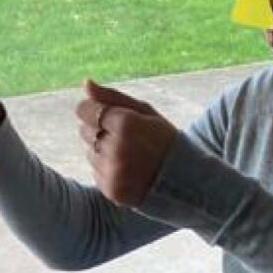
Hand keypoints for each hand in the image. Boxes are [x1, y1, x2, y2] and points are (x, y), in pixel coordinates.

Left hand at [75, 80, 177, 206]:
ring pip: (90, 152)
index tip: (113, 117)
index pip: (84, 109)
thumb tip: (86, 83)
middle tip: (129, 139)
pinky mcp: (112, 190)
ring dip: (105, 152)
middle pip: (84, 130)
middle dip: (101, 131)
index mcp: (126, 123)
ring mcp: (113, 171)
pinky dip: (109, 171)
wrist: (189, 178)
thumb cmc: (166, 140)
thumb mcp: (146, 112)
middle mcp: (117, 148)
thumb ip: (113, 97)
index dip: (95, 111)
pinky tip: (130, 171)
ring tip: (131, 156)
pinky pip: (96, 173)